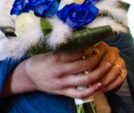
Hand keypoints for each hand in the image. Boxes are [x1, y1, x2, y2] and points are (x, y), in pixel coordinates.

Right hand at [2, 42, 127, 98]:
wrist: (27, 76)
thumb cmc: (39, 60)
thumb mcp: (48, 51)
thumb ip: (63, 48)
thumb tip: (79, 38)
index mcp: (56, 57)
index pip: (78, 51)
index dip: (89, 47)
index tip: (95, 43)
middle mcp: (60, 70)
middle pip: (85, 65)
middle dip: (97, 59)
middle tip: (102, 53)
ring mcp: (62, 83)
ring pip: (86, 80)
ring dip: (99, 73)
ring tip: (106, 66)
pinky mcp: (63, 92)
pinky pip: (80, 94)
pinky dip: (92, 90)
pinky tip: (99, 84)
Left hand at [87, 42, 126, 91]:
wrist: (99, 66)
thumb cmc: (88, 61)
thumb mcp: (84, 58)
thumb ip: (85, 59)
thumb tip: (84, 67)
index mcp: (102, 45)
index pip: (98, 55)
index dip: (91, 66)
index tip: (84, 74)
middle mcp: (113, 51)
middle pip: (107, 64)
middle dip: (98, 75)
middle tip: (90, 83)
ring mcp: (120, 60)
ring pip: (114, 72)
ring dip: (104, 82)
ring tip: (95, 87)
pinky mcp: (124, 70)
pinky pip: (120, 79)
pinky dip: (111, 86)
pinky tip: (102, 89)